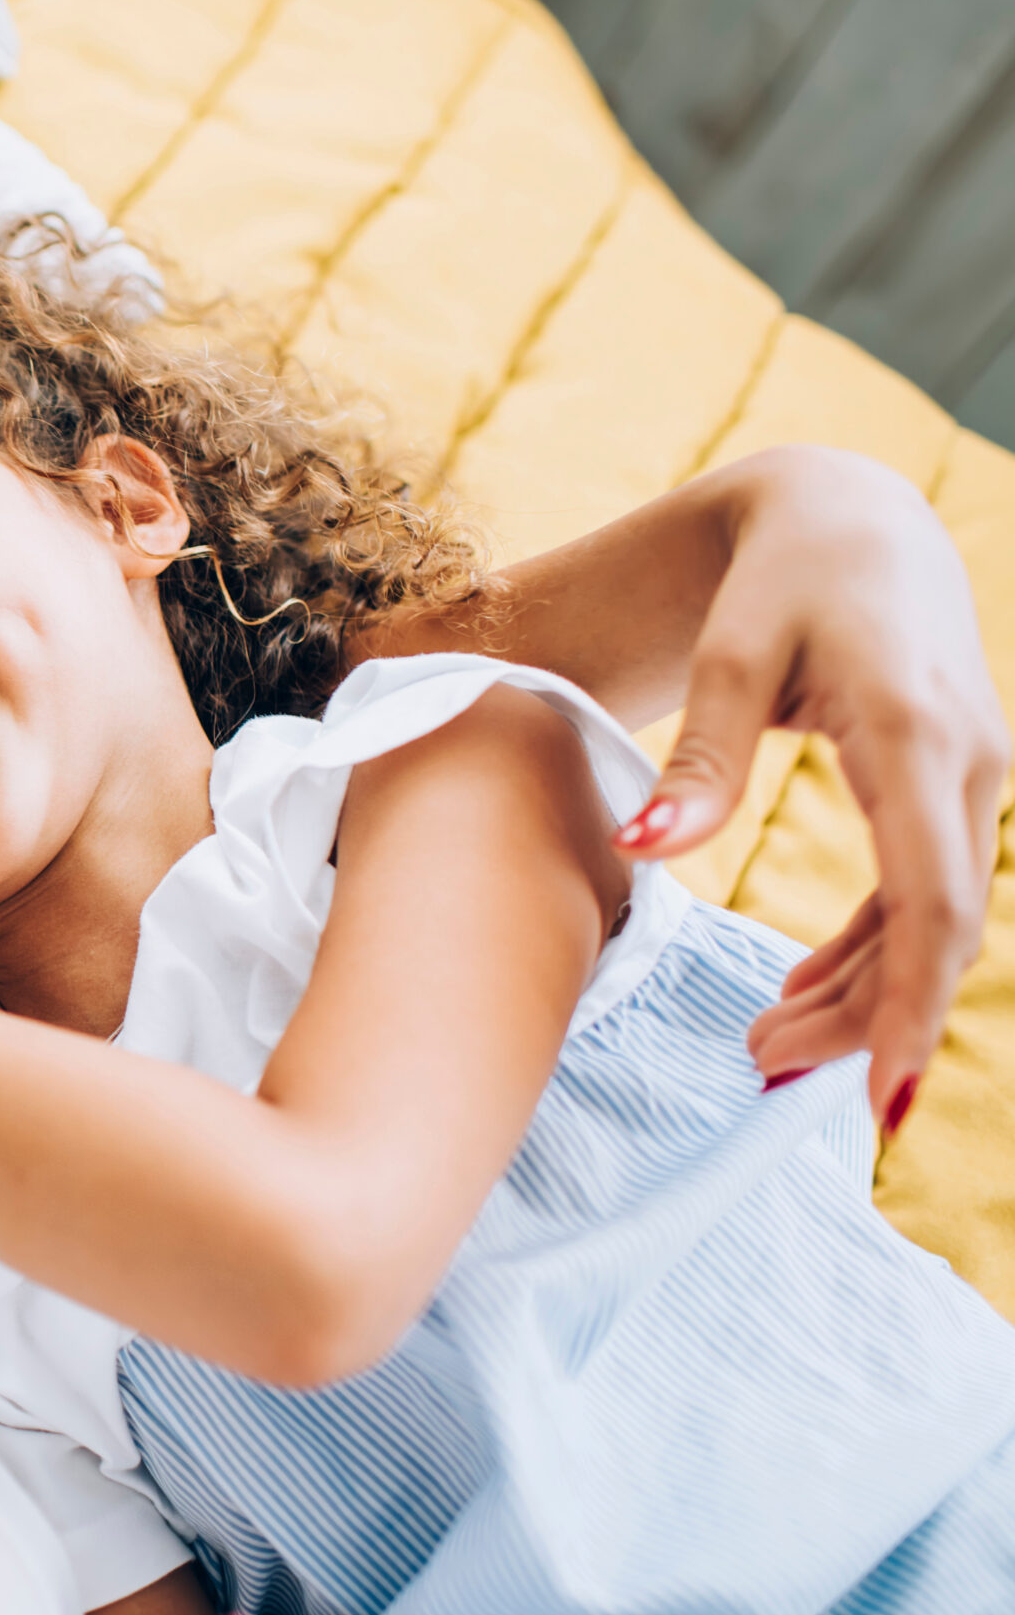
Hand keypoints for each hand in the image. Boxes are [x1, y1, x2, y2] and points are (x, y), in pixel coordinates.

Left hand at [613, 446, 1007, 1126]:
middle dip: (862, 1016)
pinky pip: (925, 888)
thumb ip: (696, 762)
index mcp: (912, 731)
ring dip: (861, 991)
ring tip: (764, 1048)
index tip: (878, 1095)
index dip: (906, 1002)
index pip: (929, 898)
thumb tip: (639, 852)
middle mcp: (967, 759)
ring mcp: (974, 774)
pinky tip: (806, 991)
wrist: (847, 519)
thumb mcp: (727, 659)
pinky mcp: (956, 784)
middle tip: (759, 1068)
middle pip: (934, 928)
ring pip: (933, 918)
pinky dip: (872, 947)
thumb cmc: (777, 581)